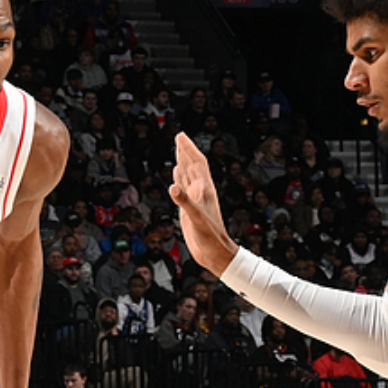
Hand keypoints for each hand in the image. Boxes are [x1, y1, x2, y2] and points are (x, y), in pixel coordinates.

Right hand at [167, 133, 235, 275]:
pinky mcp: (190, 209)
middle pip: (193, 165)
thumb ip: (184, 201)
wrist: (214, 252)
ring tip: (178, 151)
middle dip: (186, 151)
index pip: (197, 163)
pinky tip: (176, 176)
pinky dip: (179, 180)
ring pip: (188, 176)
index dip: (189, 149)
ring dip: (183, 163)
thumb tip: (172, 186)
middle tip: (178, 137)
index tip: (181, 136)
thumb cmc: (210, 235)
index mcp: (205, 189)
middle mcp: (201, 191)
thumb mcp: (196, 217)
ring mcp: (195, 200)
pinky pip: (184, 189)